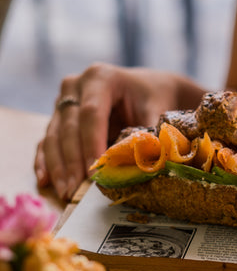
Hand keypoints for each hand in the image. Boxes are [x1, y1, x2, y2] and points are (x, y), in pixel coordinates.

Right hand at [35, 62, 205, 199]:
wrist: (148, 89)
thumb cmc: (154, 98)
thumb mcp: (156, 111)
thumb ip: (148, 135)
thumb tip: (140, 165)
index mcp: (101, 77)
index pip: (91, 113)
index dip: (91, 143)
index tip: (94, 171)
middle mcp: (75, 86)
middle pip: (68, 127)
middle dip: (72, 162)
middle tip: (76, 190)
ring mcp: (63, 102)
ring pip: (54, 137)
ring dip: (59, 168)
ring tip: (67, 193)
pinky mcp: (58, 119)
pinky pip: (47, 142)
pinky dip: (46, 163)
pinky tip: (46, 182)